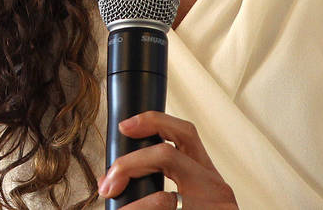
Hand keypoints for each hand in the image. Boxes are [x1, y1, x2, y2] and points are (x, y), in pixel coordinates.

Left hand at [97, 112, 237, 208]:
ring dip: (131, 208)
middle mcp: (215, 189)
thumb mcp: (195, 197)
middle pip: (166, 156)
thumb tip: (116, 178)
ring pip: (162, 199)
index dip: (153, 121)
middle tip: (108, 184)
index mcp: (208, 175)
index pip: (185, 133)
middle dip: (129, 164)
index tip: (125, 126)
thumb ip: (171, 181)